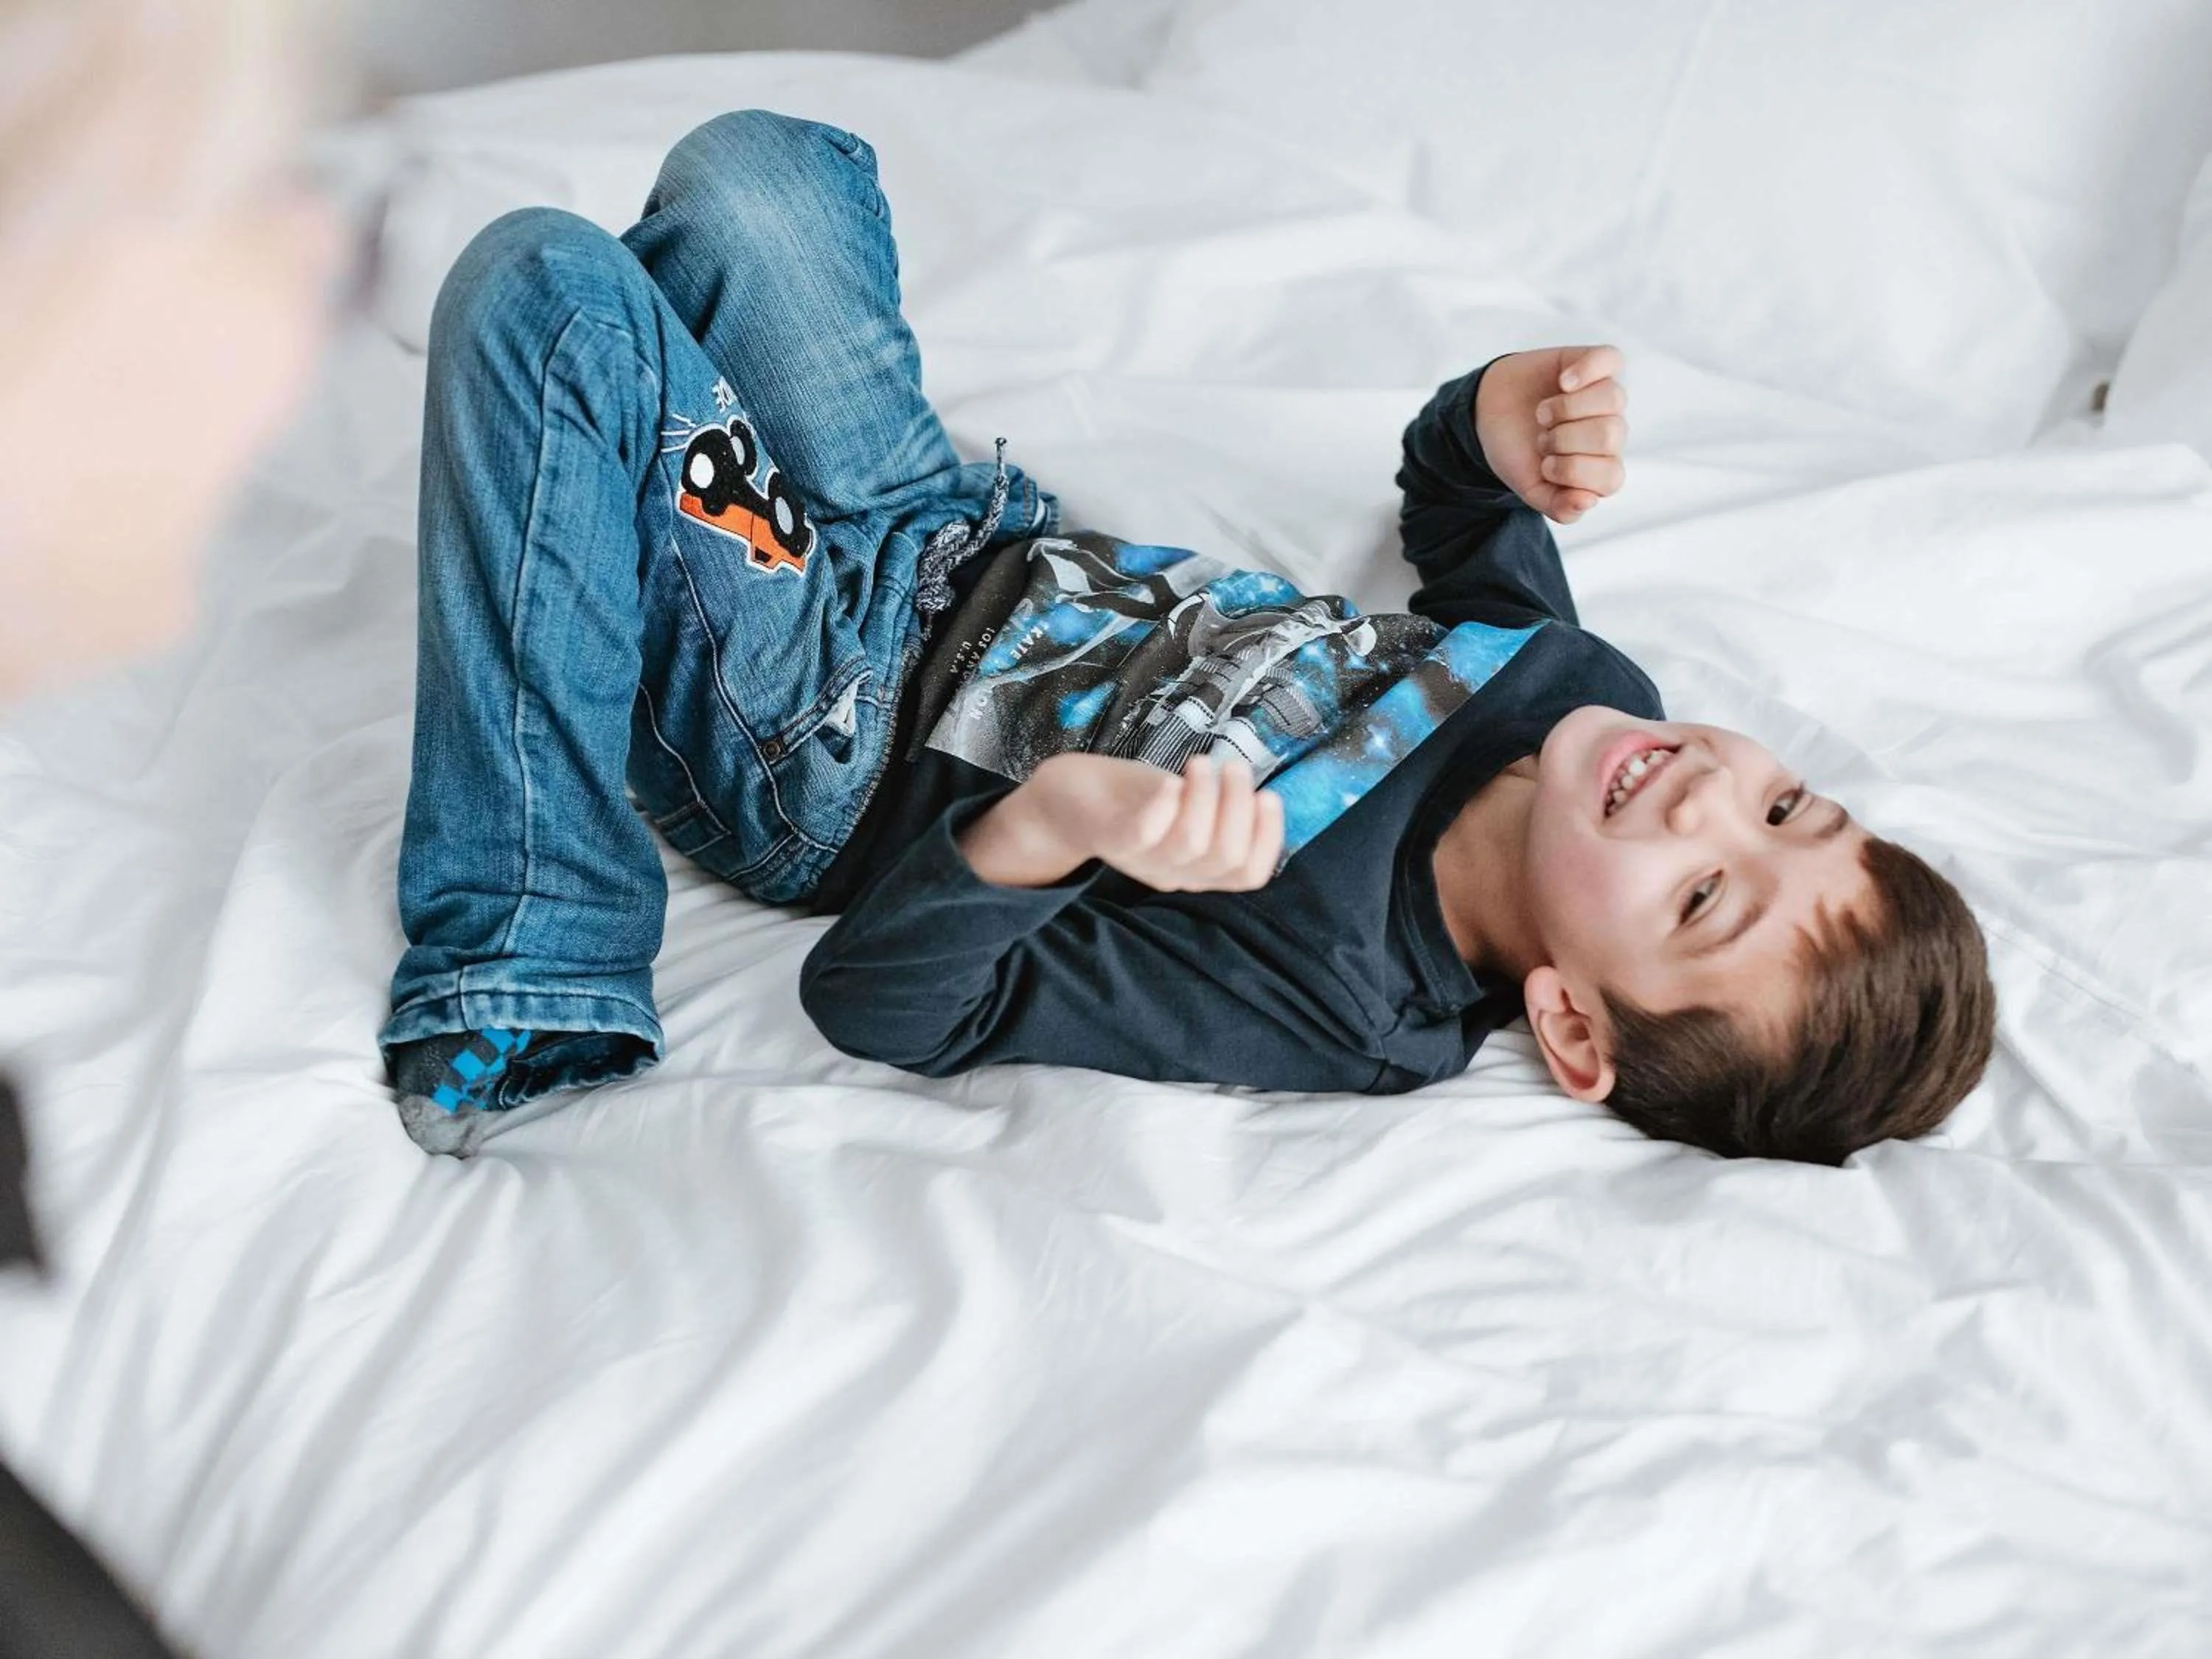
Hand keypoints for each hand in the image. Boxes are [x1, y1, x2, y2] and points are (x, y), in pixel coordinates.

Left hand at [957, 750, 1285, 891]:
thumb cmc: (1130, 799)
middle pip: (1224, 855)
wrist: (1060, 800)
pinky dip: (1164, 807)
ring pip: (1191, 843)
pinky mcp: (1108, 836)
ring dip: (1207, 796)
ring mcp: (1139, 858)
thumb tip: (1262, 797)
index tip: (1268, 795)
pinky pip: (1143, 835)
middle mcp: (1171, 873)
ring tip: (1202, 761)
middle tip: (1233, 765)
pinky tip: (1170, 780)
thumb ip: (1215, 811)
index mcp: (1195, 869)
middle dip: (1239, 805)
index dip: (1268, 837)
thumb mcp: (1181, 807)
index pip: (1247, 874)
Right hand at [1472, 344, 1627, 524]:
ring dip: (1567, 408)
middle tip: (1542, 438)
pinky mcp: (1593, 364)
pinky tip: (1563, 381)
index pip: (1611, 477)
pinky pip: (1611, 359)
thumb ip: (1558, 506)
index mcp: (1601, 468)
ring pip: (1613, 398)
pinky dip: (1588, 370)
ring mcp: (1604, 396)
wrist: (1491, 414)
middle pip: (1611, 434)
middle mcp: (1610, 432)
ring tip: (1543, 414)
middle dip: (1566, 439)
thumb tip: (1587, 502)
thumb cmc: (1517, 452)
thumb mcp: (1530, 488)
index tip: (1544, 466)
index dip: (1573, 472)